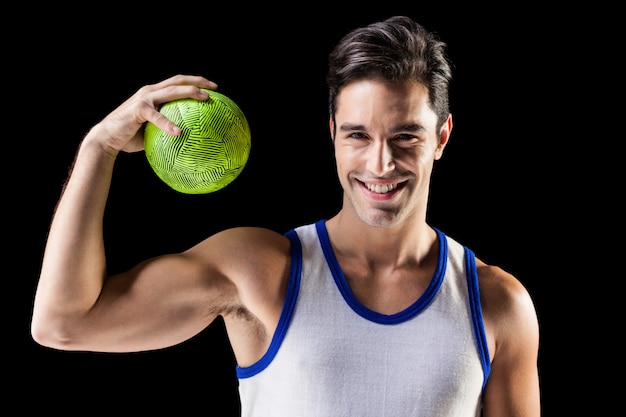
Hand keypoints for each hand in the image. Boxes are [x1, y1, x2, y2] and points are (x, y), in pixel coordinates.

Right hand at [90, 74, 217, 152]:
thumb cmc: (129, 137)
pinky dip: (168, 124)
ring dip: (190, 92)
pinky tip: (179, 132)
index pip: (177, 83)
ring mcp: (144, 98)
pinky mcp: (138, 109)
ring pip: (171, 91)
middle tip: (215, 87)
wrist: (106, 139)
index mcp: (153, 94)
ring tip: (205, 99)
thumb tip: (186, 140)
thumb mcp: (152, 131)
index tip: (212, 88)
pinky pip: (157, 116)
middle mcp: (149, 92)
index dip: (194, 82)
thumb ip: (166, 129)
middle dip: (198, 81)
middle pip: (177, 80)